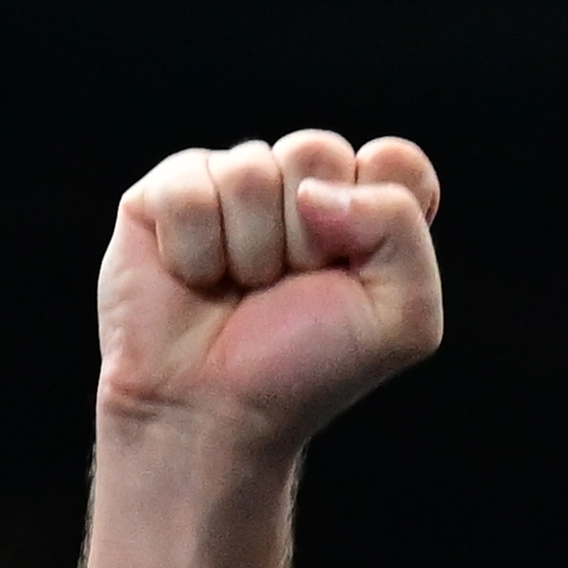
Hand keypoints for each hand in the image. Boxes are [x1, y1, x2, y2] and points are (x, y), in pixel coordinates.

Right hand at [94, 130, 447, 452]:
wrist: (210, 417)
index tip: (350, 278)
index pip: (394, 161)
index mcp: (362, 207)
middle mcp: (299, 185)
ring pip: (250, 169)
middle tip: (284, 290)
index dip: (376, 217)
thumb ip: (401, 225)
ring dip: (248, 251)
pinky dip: (193, 250)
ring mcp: (230, 184)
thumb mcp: (402, 319)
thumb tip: (312, 189)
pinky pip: (188, 189)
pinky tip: (193, 281)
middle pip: (317, 150)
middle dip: (306, 237)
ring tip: (238, 291)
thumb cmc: (302, 371)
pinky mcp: (165, 195)